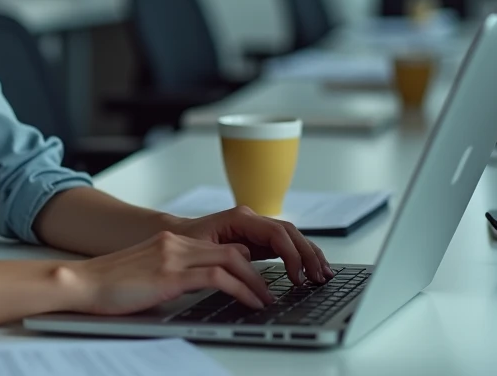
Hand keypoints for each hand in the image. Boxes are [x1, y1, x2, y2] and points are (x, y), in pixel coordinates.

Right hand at [62, 231, 275, 315]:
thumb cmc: (109, 286)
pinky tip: (250, 302)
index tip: (261, 278)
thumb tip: (199, 286)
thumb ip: (172, 273)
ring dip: (255, 282)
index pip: (220, 245)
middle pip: (233, 250)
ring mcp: (173, 256)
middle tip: (272, 290)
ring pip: (231, 260)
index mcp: (171, 241)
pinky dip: (240, 289)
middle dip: (259, 271)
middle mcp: (175, 243)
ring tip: (267, 300)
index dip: (246, 261)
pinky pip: (217, 277)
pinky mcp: (170, 274)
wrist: (81, 283)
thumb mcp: (147, 273)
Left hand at [170, 206, 334, 285]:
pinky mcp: (257, 241)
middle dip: (308, 254)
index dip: (291, 254)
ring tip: (323, 275)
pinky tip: (310, 271)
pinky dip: (300, 257)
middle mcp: (251, 220)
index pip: (276, 233)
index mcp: (240, 218)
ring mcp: (256, 229)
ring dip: (310, 255)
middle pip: (290, 233)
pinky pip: (284, 246)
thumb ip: (227, 259)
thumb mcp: (202, 251)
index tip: (298, 276)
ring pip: (291, 238)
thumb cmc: (183, 243)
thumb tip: (249, 274)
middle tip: (319, 277)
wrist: (172, 237)